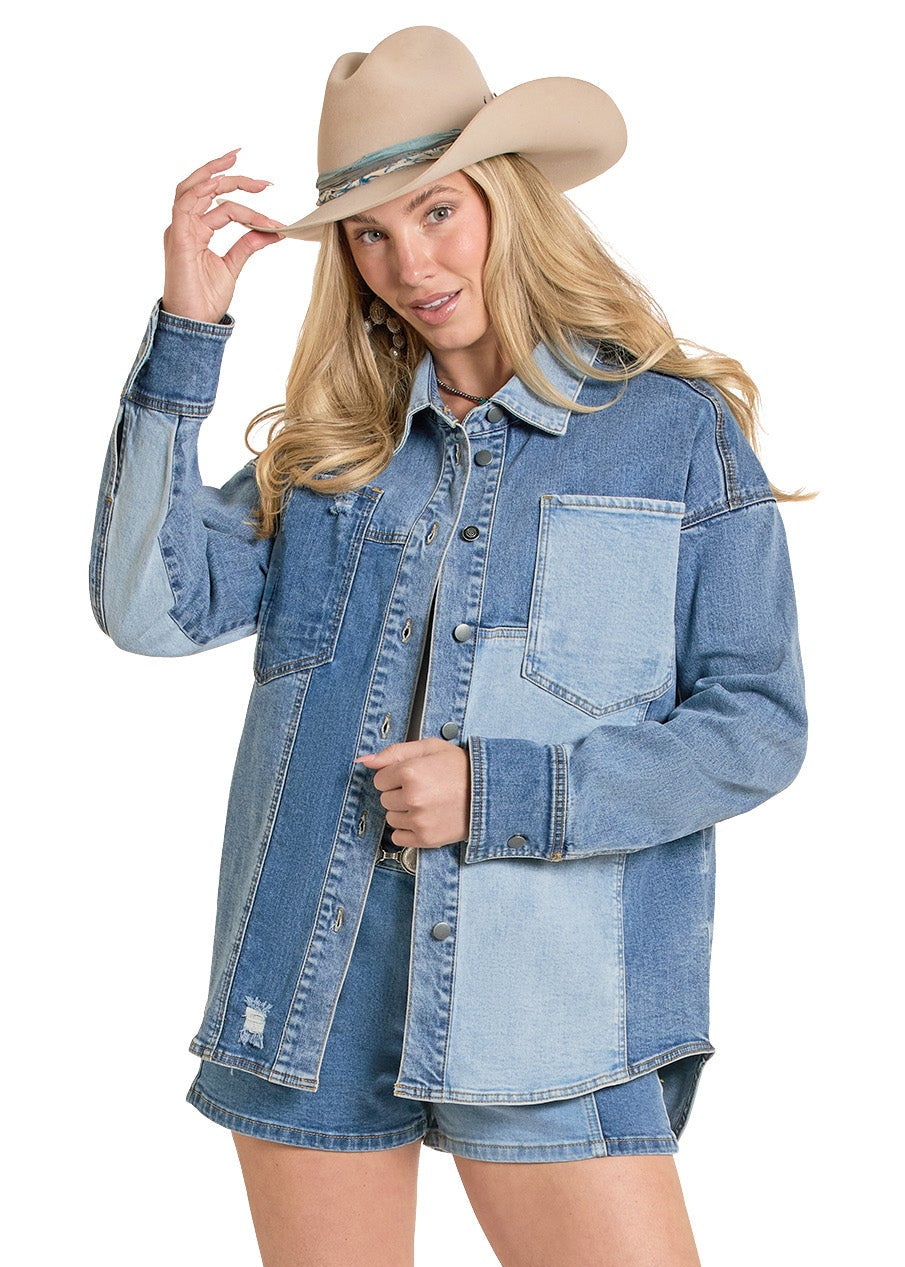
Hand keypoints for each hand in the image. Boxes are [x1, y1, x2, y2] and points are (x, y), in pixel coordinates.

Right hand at [161, 147, 286, 324]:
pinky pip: (185, 204)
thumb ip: (249, 244)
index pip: (221, 205)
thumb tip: (273, 230)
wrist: (194, 322)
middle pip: (205, 189)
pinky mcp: (177, 237)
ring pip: (193, 189)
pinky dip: (202, 190)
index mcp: (196, 231)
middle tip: (264, 182)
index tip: (275, 216)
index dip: (249, 204)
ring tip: (239, 166)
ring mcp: (179, 230)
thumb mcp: (233, 265)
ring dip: (215, 174)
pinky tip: (220, 184)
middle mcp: (186, 226)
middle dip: (232, 177)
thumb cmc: (206, 298)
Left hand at [356, 737, 469, 848]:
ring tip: (428, 803)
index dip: (395, 776)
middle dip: (399, 794)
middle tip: (424, 789)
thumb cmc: (460, 768)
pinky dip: (409, 830)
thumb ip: (394, 752)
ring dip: (404, 812)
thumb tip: (364, 760)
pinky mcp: (425, 838)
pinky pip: (399, 837)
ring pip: (391, 818)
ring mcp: (418, 820)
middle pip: (384, 799)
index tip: (413, 776)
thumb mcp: (429, 748)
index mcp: (410, 772)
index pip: (379, 779)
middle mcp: (412, 797)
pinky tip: (426, 818)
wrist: (489, 792)